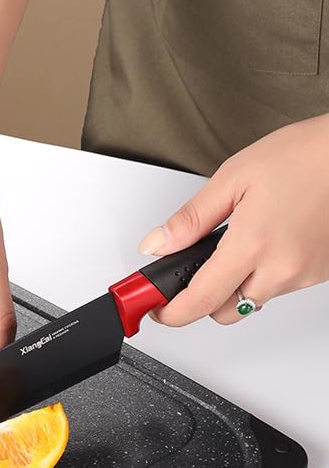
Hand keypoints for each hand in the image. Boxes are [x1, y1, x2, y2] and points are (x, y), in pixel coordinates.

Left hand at [137, 113, 328, 325]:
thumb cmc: (306, 156)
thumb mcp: (234, 178)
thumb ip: (190, 219)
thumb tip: (156, 244)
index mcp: (253, 245)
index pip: (200, 301)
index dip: (170, 311)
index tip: (155, 308)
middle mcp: (281, 269)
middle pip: (224, 312)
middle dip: (201, 299)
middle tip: (190, 273)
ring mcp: (304, 276)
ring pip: (251, 302)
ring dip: (234, 286)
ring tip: (237, 246)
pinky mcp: (319, 274)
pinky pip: (278, 288)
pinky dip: (263, 275)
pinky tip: (266, 244)